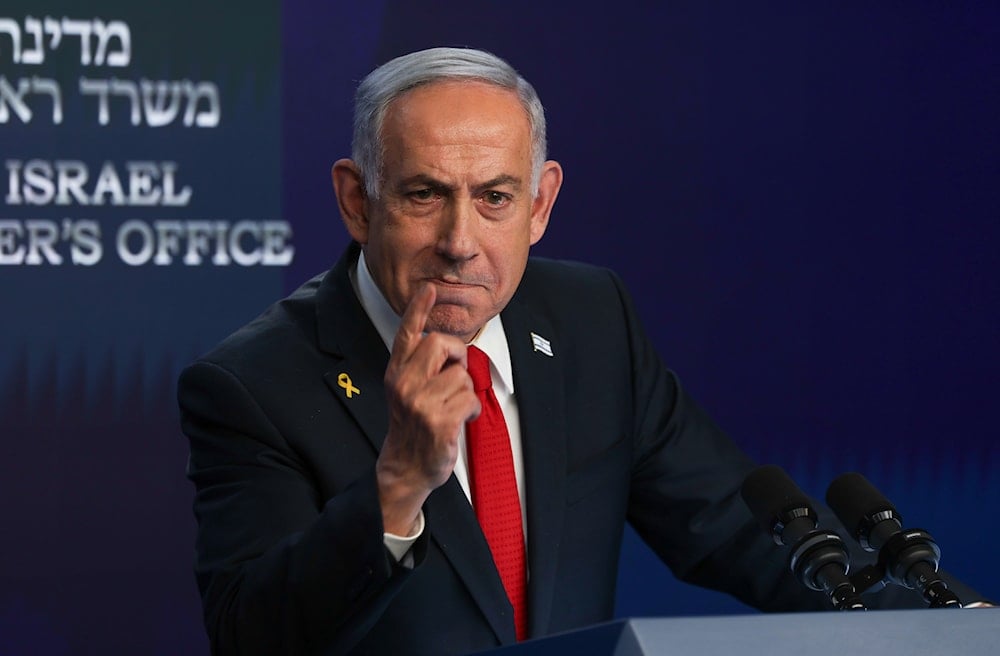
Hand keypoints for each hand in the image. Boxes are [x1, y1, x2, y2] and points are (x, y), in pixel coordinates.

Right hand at [376, 283, 480, 534]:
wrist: (405, 467)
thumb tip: (448, 347)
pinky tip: (458, 421)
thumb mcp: (405, 391)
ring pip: (461, 376)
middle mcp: (404, 384)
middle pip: (442, 344)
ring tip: (451, 409)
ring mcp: (420, 403)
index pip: (407, 334)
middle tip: (455, 375)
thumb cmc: (412, 426)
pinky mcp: (438, 422)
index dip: (418, 309)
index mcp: (396, 373)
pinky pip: (470, 399)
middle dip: (458, 356)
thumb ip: (420, 367)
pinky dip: (471, 411)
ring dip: (465, 392)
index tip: (429, 289)